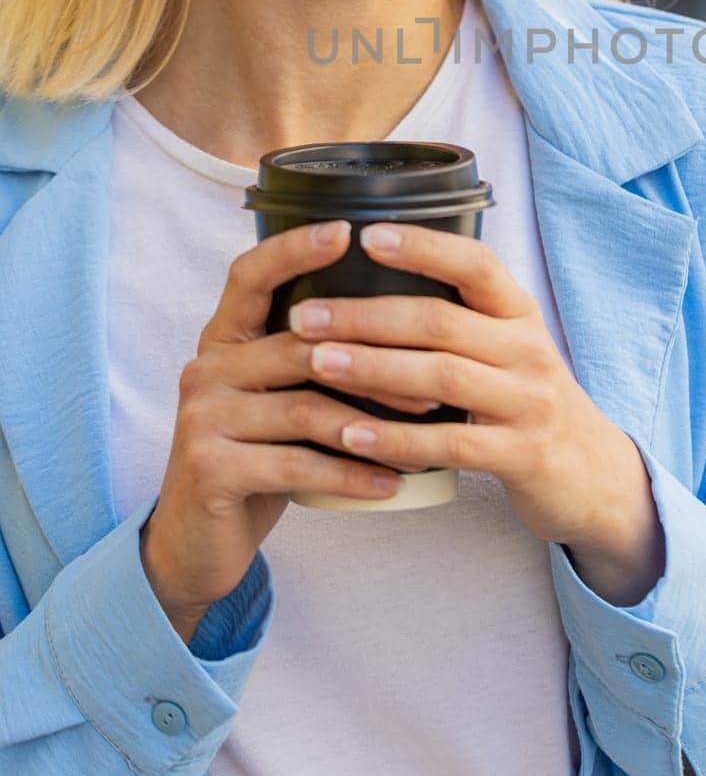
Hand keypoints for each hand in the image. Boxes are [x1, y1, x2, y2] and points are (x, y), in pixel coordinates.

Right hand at [141, 220, 440, 633]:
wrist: (196, 545)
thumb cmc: (261, 460)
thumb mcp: (279, 400)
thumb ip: (312, 358)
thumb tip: (407, 319)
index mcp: (224, 338)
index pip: (250, 275)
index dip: (293, 248)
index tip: (346, 230)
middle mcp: (206, 366)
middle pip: (302, 344)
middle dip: (378, 363)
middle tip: (440, 380)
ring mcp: (202, 418)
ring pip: (306, 407)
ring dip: (374, 424)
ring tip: (427, 436)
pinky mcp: (209, 468)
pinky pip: (296, 464)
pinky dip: (350, 474)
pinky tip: (389, 483)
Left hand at [288, 221, 638, 553]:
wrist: (591, 474)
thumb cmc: (525, 400)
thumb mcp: (507, 347)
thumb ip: (458, 317)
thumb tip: (368, 278)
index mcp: (519, 312)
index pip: (475, 264)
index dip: (422, 247)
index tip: (365, 235)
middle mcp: (528, 350)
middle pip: (441, 321)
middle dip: (366, 316)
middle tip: (305, 316)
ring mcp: (528, 403)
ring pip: (441, 377)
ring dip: (372, 369)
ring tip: (316, 362)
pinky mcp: (521, 456)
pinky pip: (450, 444)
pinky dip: (396, 439)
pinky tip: (350, 435)